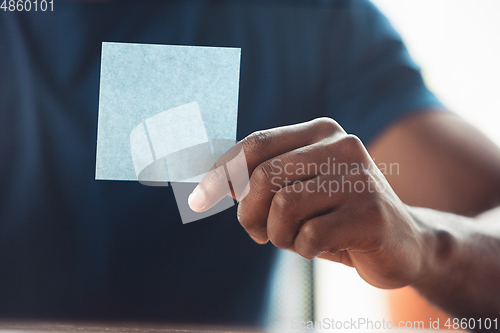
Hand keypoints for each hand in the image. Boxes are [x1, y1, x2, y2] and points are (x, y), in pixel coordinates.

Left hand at [189, 118, 427, 288]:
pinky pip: (309, 236)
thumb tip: (210, 180)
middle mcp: (342, 145)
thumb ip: (259, 180)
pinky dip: (304, 250)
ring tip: (294, 240)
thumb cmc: (336, 217)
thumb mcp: (295, 192)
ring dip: (278, 235)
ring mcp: (360, 177)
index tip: (197, 200)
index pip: (256, 145)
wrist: (403, 243)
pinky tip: (322, 247)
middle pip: (264, 177)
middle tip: (257, 234)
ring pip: (283, 207)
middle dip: (248, 214)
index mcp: (321, 132)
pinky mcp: (372, 212)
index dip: (220, 173)